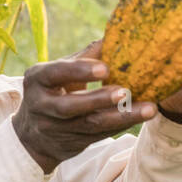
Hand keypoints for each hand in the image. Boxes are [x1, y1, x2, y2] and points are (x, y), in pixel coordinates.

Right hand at [12, 41, 157, 173]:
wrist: (32, 136)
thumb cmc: (52, 91)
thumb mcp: (58, 72)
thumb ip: (84, 57)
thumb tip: (115, 36)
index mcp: (37, 80)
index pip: (56, 74)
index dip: (80, 71)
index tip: (105, 68)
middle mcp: (41, 106)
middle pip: (71, 106)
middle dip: (99, 99)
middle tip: (125, 91)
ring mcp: (54, 129)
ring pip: (90, 125)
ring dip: (121, 117)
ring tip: (148, 109)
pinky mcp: (71, 145)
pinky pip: (99, 136)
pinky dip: (122, 126)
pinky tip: (141, 117)